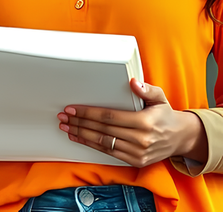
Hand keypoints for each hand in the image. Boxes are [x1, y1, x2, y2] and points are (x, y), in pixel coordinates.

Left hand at [58, 78, 207, 166]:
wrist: (181, 138)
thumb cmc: (166, 115)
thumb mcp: (160, 98)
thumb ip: (146, 89)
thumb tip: (133, 82)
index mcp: (145, 122)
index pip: (109, 117)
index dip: (88, 113)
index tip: (72, 109)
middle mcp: (141, 139)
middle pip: (103, 130)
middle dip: (80, 123)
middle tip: (63, 117)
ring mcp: (138, 152)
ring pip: (103, 143)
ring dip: (81, 134)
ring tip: (66, 127)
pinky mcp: (136, 161)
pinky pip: (108, 153)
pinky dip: (91, 145)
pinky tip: (79, 138)